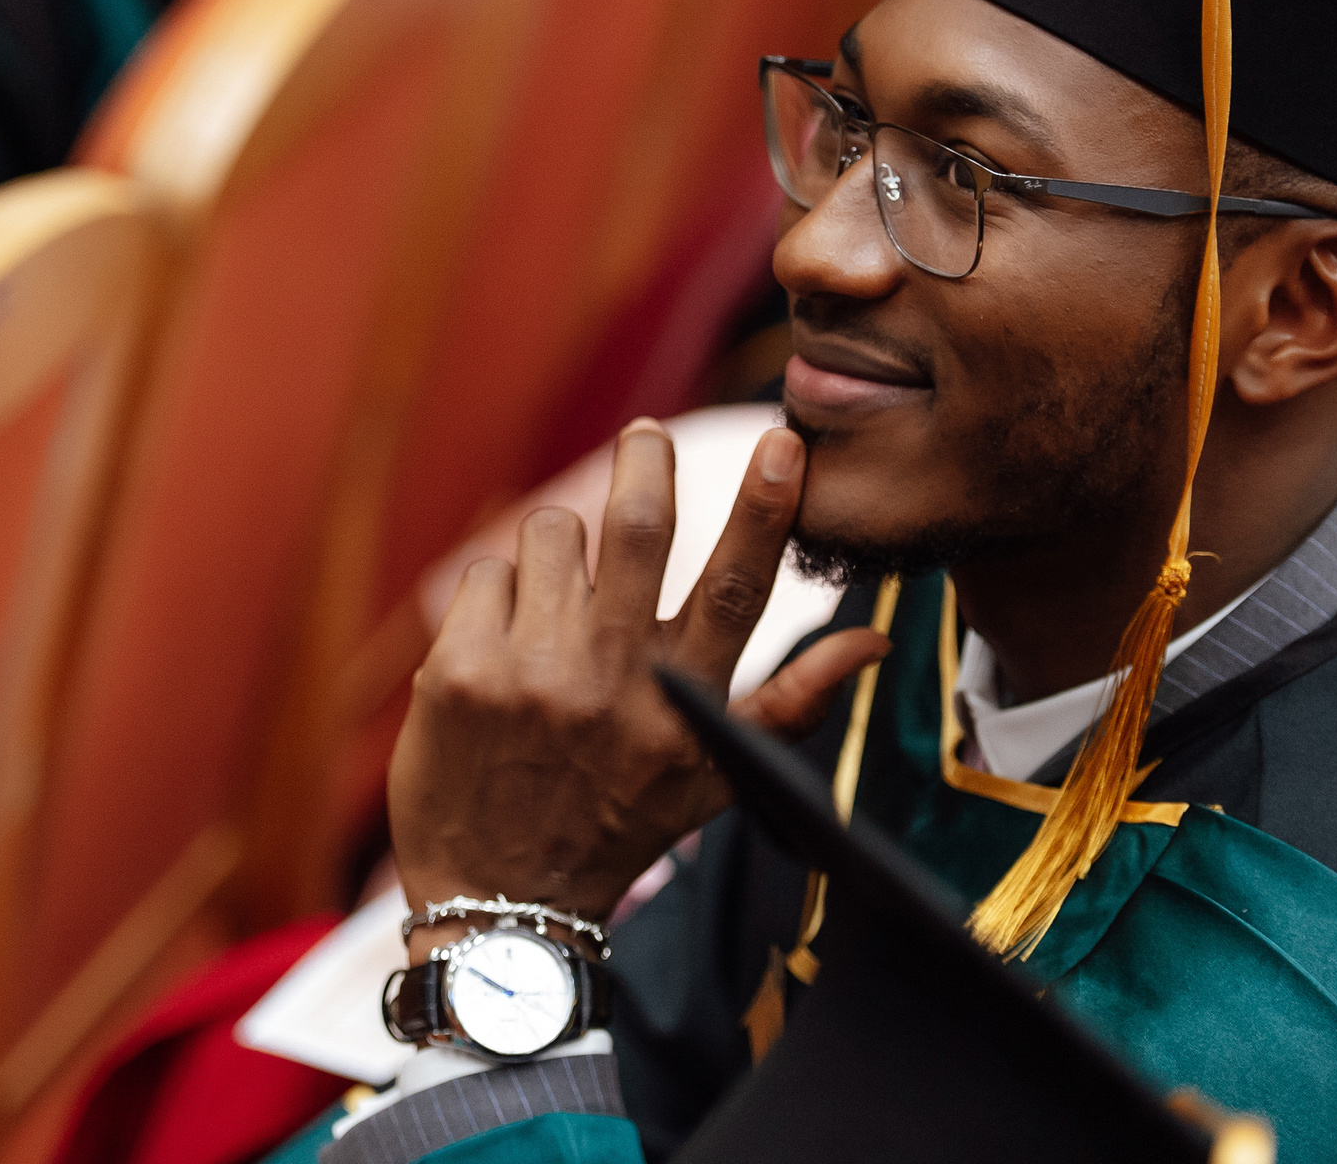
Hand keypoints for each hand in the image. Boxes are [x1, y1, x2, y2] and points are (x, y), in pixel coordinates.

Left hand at [389, 418, 889, 953]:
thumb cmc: (616, 825)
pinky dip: (495, 599)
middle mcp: (614, 684)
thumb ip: (793, 702)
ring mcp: (533, 674)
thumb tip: (874, 641)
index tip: (784, 442)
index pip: (739, 590)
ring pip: (553, 535)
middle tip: (645, 437)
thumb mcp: (717, 778)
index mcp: (685, 705)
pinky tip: (499, 655)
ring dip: (557, 555)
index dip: (766, 510)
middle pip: (640, 528)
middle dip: (646, 463)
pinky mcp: (461, 671)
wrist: (498, 899)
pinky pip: (486, 574)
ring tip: (555, 614)